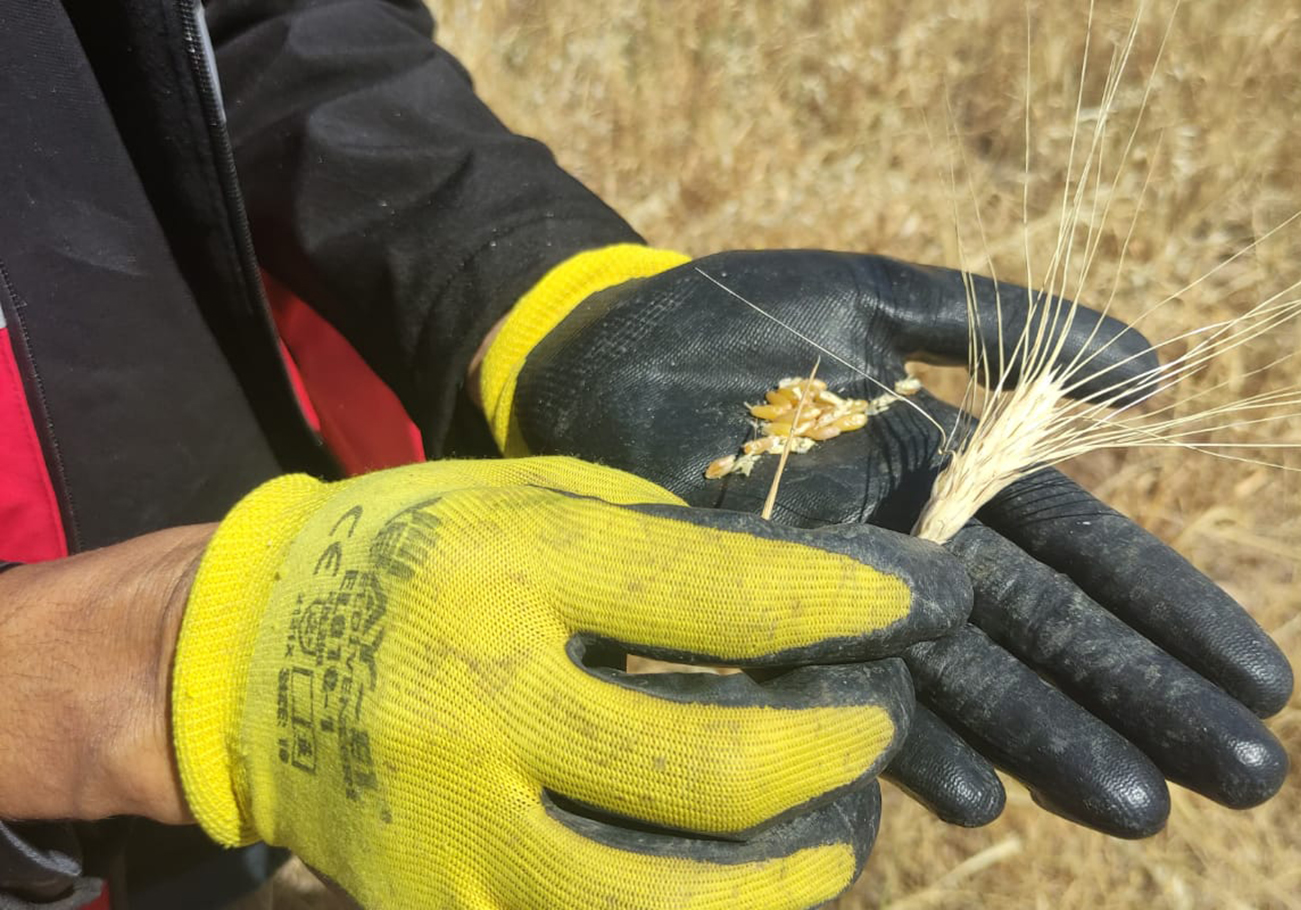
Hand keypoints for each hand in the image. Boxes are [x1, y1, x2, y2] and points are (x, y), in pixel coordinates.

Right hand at [171, 457, 970, 908]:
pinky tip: (741, 881)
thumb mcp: (521, 501)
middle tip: (878, 719)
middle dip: (841, 747)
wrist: (248, 668)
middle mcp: (482, 706)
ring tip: (838, 830)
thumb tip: (799, 588)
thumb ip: (652, 542)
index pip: (722, 595)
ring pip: (671, 900)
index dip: (848, 598)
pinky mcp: (438, 909)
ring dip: (794, 871)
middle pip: (717, 768)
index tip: (925, 598)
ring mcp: (456, 833)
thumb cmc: (408, 557)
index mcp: (508, 572)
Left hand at [478, 245, 1292, 836]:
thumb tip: (1159, 371)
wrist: (595, 348)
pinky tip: (972, 793)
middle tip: (1242, 774)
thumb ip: (1005, 327)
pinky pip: (836, 690)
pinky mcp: (750, 621)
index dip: (1162, 609)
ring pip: (956, 675)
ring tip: (1138, 803)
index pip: (1073, 548)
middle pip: (1036, 629)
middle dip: (1136, 697)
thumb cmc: (734, 316)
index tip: (1254, 677)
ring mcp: (828, 592)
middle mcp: (898, 545)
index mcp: (941, 469)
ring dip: (1046, 739)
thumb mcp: (877, 299)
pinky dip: (901, 742)